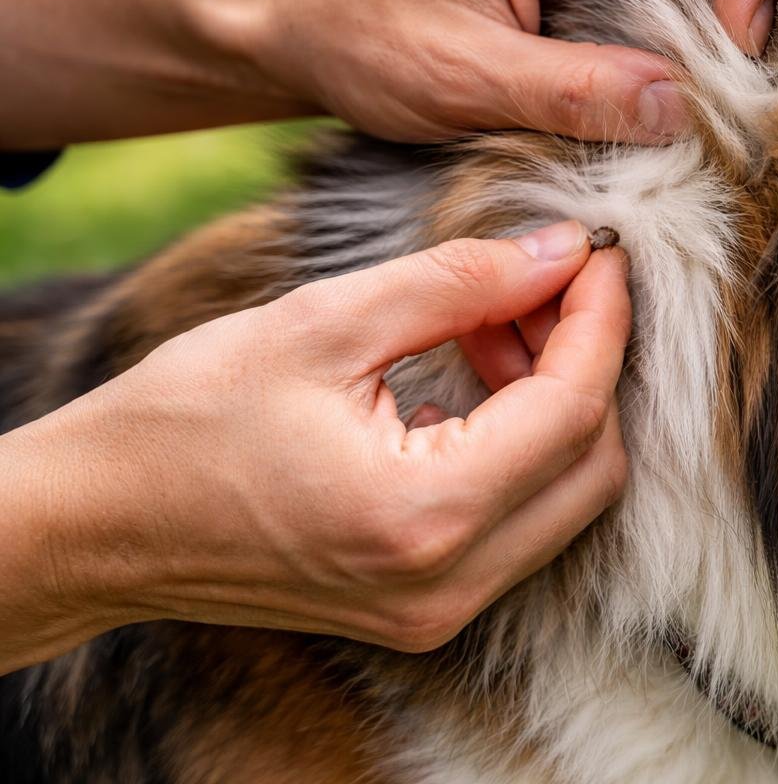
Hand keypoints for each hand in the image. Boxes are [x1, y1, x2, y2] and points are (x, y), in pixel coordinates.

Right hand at [0, 222, 629, 670]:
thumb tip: (564, 250)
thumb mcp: (323, 322)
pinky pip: (519, 524)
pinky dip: (521, 446)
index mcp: (425, 512)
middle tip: (546, 282)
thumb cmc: (184, 417)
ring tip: (496, 319)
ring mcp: (438, 610)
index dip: (600, 319)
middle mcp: (448, 584)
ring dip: (556, 402)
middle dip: (588, 361)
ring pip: (567, 498)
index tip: (599, 252)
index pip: (574, 408)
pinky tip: (473, 374)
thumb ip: (458, 282)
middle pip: (593, 463)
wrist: (94, 524)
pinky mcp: (423, 609)